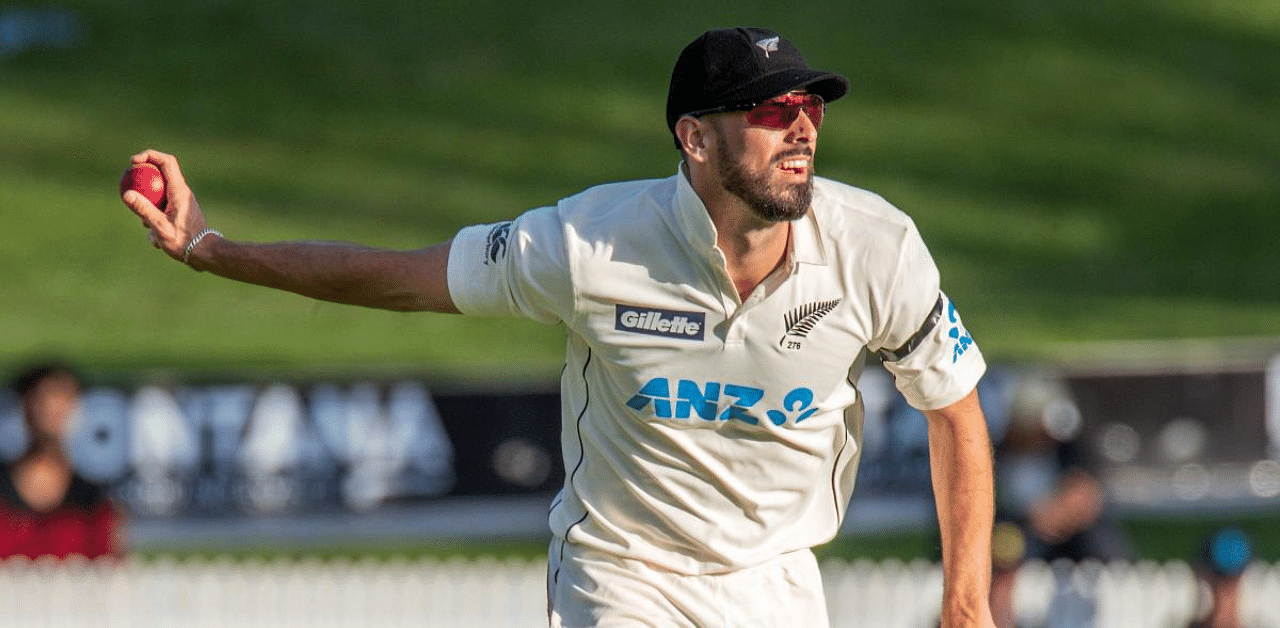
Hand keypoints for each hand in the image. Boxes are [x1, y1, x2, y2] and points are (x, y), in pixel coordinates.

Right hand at [120, 149, 211, 264]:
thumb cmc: (185, 241)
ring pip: (158, 196)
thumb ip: (144, 209)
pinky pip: (162, 209)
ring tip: (147, 226)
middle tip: (130, 193)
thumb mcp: (160, 226)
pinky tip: (156, 238)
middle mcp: (182, 192)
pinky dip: (155, 219)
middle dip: (143, 184)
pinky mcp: (180, 212)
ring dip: (148, 208)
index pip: (166, 162)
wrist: (205, 254)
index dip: (149, 155)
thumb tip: (127, 194)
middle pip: (160, 176)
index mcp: (179, 191)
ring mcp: (181, 202)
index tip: (133, 161)